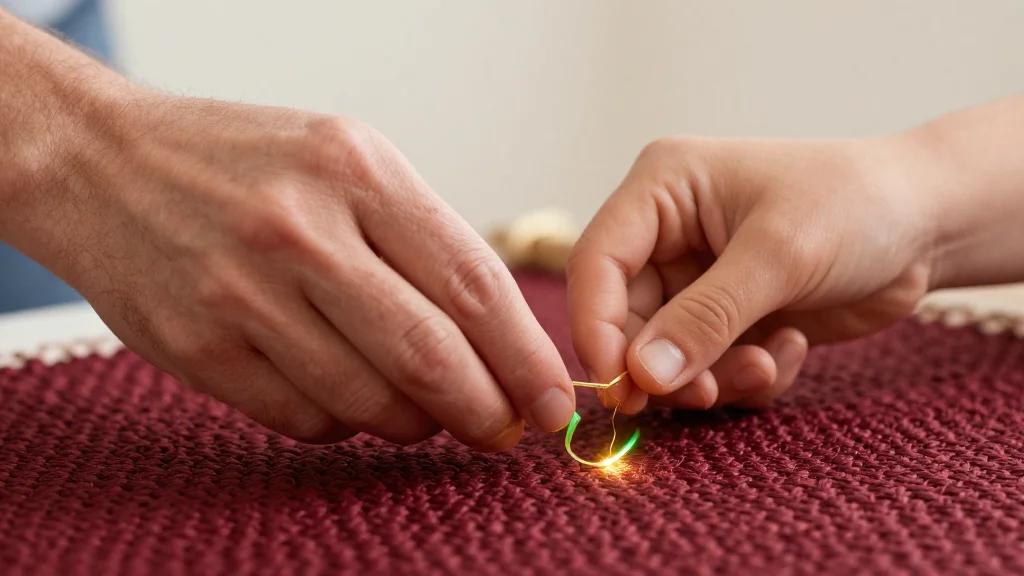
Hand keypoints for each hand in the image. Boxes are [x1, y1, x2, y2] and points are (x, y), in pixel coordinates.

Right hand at [5, 84, 574, 447]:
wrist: (103, 164)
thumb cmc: (242, 162)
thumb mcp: (346, 158)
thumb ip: (421, 239)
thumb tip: (495, 340)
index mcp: (357, 171)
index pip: (473, 285)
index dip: (525, 357)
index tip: (551, 400)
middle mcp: (302, 232)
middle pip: (429, 356)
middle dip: (485, 410)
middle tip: (504, 428)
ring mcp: (243, 294)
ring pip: (369, 402)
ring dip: (416, 422)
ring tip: (425, 410)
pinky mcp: (199, 349)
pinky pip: (306, 419)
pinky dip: (345, 423)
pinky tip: (346, 395)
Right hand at [567, 136, 935, 412]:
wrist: (928, 222)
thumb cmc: (856, 204)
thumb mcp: (780, 255)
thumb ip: (706, 316)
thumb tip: (641, 376)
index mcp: (662, 189)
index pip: (598, 262)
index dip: (597, 326)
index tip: (618, 385)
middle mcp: (667, 234)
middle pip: (626, 318)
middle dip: (664, 364)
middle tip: (703, 393)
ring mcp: (697, 279)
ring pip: (667, 353)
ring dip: (710, 375)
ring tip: (764, 365)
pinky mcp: (728, 317)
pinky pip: (709, 366)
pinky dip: (744, 374)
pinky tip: (790, 350)